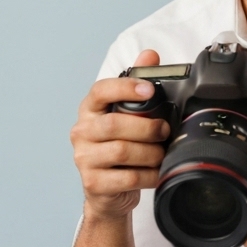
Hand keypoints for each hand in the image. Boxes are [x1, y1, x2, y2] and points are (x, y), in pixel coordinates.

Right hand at [70, 50, 169, 221]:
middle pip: (114, 124)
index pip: (100, 91)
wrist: (109, 192)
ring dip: (150, 152)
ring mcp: (84, 159)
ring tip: (162, 153)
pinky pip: (127, 177)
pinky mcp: (94, 183)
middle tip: (164, 130)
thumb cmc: (120, 147)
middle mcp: (82, 132)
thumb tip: (150, 55)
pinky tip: (156, 172)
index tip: (150, 90)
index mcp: (90, 111)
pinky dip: (148, 174)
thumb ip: (138, 83)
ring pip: (121, 151)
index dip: (125, 88)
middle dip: (146, 127)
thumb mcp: (129, 115)